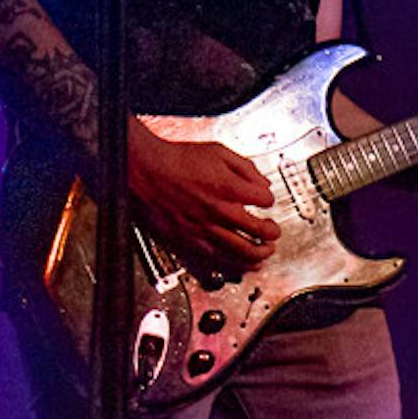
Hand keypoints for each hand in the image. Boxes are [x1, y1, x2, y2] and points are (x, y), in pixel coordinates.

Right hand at [127, 120, 280, 274]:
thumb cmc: (176, 160)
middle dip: (272, 233)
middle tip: (274, 233)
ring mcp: (203, 230)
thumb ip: (245, 168)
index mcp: (229, 188)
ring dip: (259, 254)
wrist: (143, 171)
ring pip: (240, 252)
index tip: (265, 200)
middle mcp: (218, 212)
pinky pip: (216, 261)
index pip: (265, 200)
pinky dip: (233, 266)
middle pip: (259, 231)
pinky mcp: (187, 242)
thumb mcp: (218, 152)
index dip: (269, 200)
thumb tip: (263, 182)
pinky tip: (241, 266)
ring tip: (265, 252)